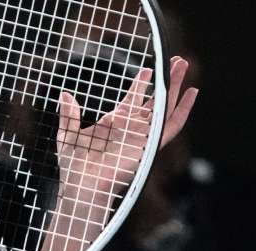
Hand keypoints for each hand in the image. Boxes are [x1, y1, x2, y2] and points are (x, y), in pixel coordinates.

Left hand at [57, 57, 198, 202]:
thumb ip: (69, 115)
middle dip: (166, 80)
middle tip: (176, 60)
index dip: (142, 83)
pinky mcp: (150, 145)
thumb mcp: (68, 136)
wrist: (83, 186)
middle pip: (154, 100)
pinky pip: (171, 126)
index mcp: (115, 123)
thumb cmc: (74, 167)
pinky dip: (183, 110)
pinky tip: (192, 93)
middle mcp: (132, 127)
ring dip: (175, 86)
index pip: (133, 98)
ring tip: (182, 65)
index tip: (148, 69)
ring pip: (165, 107)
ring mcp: (142, 135)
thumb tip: (63, 94)